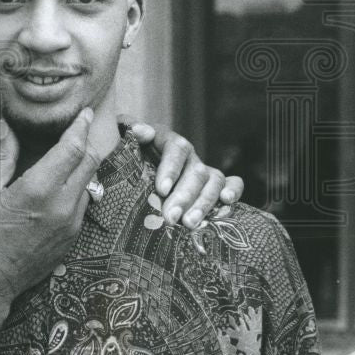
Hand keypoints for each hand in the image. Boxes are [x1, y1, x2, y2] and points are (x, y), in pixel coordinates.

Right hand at [0, 109, 98, 337]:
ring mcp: (70, 225)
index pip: (71, 149)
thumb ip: (1, 158)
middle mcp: (61, 207)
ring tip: (66, 156)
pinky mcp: (72, 238)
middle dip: (87, 142)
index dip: (80, 127)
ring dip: (82, 166)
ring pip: (89, 184)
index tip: (84, 114)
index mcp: (37, 191)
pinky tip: (58, 186)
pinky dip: (76, 188)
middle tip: (80, 127)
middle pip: (89, 163)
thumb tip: (9, 129)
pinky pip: (82, 204)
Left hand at [120, 115, 244, 228]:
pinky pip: (232, 183)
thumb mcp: (120, 140)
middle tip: (171, 217)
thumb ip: (125, 131)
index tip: (161, 189)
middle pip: (195, 171)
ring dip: (204, 203)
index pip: (176, 149)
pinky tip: (226, 203)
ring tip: (189, 224)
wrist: (131, 166)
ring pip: (213, 182)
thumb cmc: (123, 154)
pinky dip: (234, 191)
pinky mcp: (214, 184)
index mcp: (166, 140)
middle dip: (185, 196)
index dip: (171, 168)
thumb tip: (142, 131)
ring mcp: (202, 169)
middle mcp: (188, 155)